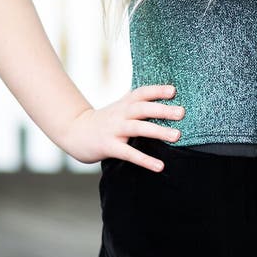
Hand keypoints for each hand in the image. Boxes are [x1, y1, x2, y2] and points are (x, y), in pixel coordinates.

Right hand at [61, 84, 184, 171]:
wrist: (74, 131)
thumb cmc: (105, 120)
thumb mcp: (120, 107)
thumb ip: (138, 103)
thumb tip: (166, 98)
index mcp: (124, 103)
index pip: (141, 92)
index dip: (157, 90)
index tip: (173, 90)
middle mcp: (120, 114)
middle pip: (142, 108)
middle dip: (162, 110)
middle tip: (181, 112)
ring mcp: (114, 130)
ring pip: (138, 128)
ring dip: (158, 131)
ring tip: (177, 136)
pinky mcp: (109, 147)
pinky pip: (129, 153)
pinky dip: (145, 159)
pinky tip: (160, 166)